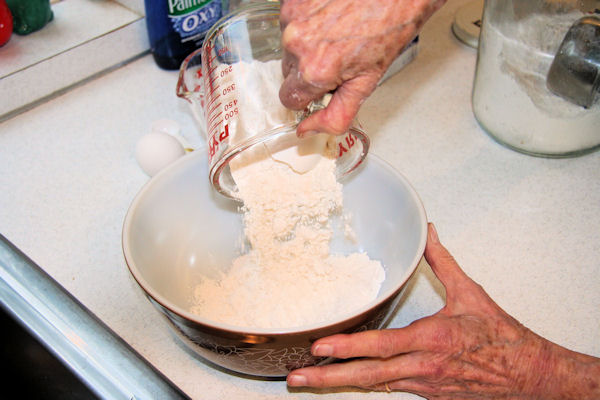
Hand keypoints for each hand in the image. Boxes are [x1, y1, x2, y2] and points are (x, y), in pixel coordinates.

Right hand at [279, 0, 445, 136]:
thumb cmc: (389, 29)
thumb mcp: (367, 83)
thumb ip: (336, 115)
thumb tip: (307, 130)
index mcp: (315, 71)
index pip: (290, 99)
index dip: (309, 94)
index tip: (324, 84)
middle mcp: (297, 44)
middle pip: (288, 71)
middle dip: (308, 68)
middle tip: (337, 55)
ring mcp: (292, 17)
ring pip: (289, 44)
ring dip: (307, 42)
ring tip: (337, 31)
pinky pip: (290, 19)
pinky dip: (307, 20)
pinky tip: (329, 16)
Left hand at [287, 224, 599, 398]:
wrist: (529, 375)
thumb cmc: (502, 338)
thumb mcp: (471, 293)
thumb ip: (443, 261)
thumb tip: (429, 233)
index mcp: (431, 341)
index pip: (382, 346)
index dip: (349, 348)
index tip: (321, 346)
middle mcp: (423, 368)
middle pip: (368, 377)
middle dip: (329, 378)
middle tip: (298, 377)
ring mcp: (424, 386)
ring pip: (375, 387)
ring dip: (341, 385)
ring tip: (311, 382)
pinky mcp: (428, 394)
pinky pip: (391, 389)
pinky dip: (367, 385)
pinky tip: (347, 382)